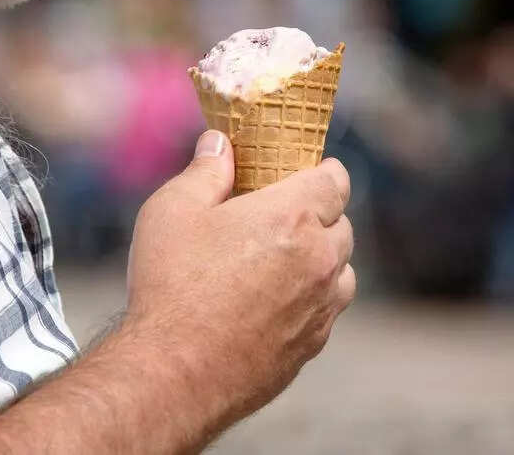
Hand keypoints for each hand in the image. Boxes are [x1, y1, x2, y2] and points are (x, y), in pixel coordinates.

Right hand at [127, 130, 354, 416]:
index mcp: (291, 217)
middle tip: (282, 215)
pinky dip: (311, 298)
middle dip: (320, 215)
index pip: (335, 180)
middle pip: (342, 225)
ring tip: (281, 261)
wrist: (175, 371)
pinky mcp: (311, 346)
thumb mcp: (173, 211)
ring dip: (321, 259)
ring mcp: (320, 308)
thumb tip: (220, 143)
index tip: (309, 169)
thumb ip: (205, 170)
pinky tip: (273, 302)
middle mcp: (319, 260)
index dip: (324, 170)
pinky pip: (325, 310)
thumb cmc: (171, 285)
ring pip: (341, 271)